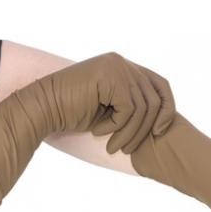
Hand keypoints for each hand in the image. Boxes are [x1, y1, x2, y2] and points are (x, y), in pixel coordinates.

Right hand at [47, 52, 175, 153]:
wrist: (43, 109)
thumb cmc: (72, 113)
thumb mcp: (110, 109)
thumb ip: (132, 105)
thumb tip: (161, 121)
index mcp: (124, 66)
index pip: (160, 85)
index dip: (167, 108)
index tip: (160, 131)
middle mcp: (122, 62)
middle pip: (154, 99)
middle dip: (145, 130)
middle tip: (126, 149)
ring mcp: (116, 66)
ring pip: (142, 108)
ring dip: (129, 134)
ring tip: (113, 147)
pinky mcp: (108, 77)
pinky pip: (128, 110)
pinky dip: (116, 127)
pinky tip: (98, 132)